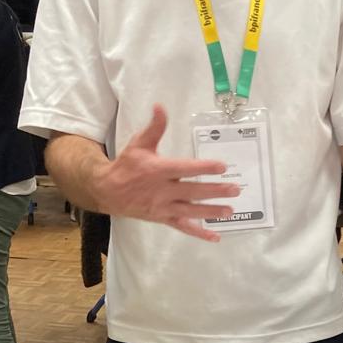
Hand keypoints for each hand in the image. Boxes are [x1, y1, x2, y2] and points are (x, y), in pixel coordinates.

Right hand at [87, 105, 240, 242]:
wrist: (107, 191)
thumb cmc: (126, 166)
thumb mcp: (138, 144)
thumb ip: (154, 127)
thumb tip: (161, 106)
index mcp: (158, 170)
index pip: (185, 169)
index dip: (204, 168)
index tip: (222, 166)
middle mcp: (163, 191)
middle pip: (193, 191)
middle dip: (215, 191)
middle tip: (235, 189)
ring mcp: (164, 207)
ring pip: (191, 211)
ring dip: (211, 212)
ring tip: (230, 210)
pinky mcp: (163, 218)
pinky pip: (183, 227)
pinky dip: (199, 233)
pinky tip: (215, 236)